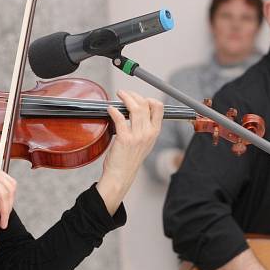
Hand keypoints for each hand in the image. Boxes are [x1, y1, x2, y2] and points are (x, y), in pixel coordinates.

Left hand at [96, 90, 162, 214]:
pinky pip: (120, 118)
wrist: (121, 176)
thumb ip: (145, 128)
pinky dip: (114, 110)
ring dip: (125, 98)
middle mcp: (148, 133)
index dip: (149, 98)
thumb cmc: (129, 159)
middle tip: (124, 93)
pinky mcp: (124, 139)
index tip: (139, 97)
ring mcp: (137, 136)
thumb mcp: (144, 143)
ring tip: (119, 95)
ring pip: (135, 108)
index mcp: (154, 133)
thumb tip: (138, 111)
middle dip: (134, 95)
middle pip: (146, 104)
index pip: (159, 108)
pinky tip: (110, 109)